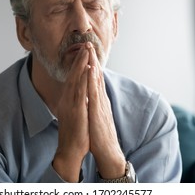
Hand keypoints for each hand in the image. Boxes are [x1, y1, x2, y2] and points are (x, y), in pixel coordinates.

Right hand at [52, 46, 89, 181]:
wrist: (70, 149)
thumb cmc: (75, 132)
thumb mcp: (75, 113)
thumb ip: (76, 101)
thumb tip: (80, 91)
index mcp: (69, 99)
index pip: (74, 77)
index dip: (78, 63)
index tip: (84, 50)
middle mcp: (68, 99)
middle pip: (74, 75)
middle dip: (80, 58)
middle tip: (86, 44)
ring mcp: (71, 105)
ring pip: (76, 81)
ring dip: (81, 64)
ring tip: (86, 51)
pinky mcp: (76, 111)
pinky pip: (80, 93)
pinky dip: (84, 80)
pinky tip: (88, 70)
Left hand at [86, 42, 125, 178]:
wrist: (108, 152)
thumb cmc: (100, 135)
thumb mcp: (96, 116)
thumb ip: (94, 105)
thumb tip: (90, 97)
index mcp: (99, 101)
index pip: (95, 79)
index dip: (92, 64)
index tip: (87, 51)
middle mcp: (102, 100)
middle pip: (97, 76)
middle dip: (92, 58)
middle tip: (88, 42)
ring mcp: (101, 105)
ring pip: (96, 81)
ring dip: (93, 64)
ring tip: (89, 50)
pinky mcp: (98, 112)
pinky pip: (94, 94)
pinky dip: (92, 81)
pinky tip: (90, 70)